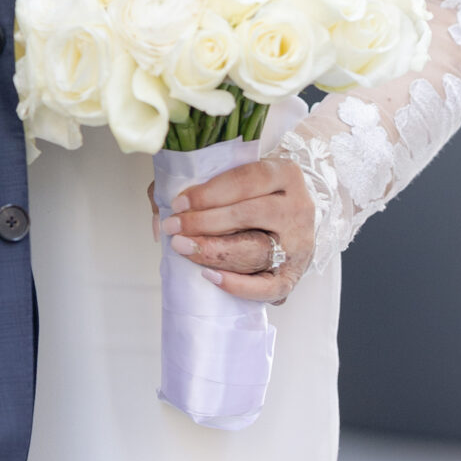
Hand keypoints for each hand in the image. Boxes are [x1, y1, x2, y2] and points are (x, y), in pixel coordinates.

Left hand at [153, 153, 315, 302]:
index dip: (209, 193)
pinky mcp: (293, 273)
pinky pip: (268, 287)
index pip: (247, 180)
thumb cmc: (251, 194)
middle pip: (250, 215)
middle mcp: (298, 206)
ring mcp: (299, 243)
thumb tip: (161, 217)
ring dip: (215, 251)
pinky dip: (239, 285)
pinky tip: (210, 276)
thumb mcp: (230, 177)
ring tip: (184, 248)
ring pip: (257, 250)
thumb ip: (191, 187)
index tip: (179, 203)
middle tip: (174, 227)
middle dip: (205, 222)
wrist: (288, 217)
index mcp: (284, 174)